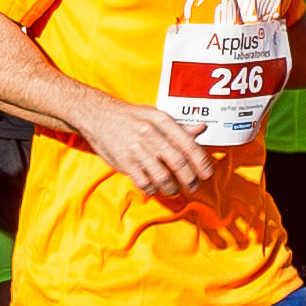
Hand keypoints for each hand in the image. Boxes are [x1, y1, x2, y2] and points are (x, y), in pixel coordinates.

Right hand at [69, 96, 215, 195]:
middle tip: (194, 186)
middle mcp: (150, 134)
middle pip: (178, 163)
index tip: (207, 173)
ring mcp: (136, 149)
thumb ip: (178, 126)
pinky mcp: (124, 162)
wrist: (98, 115)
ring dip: (172, 188)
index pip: (187, 144)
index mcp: (161, 120)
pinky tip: (155, 188)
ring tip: (175, 190)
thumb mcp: (155, 115)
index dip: (201, 162)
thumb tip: (202, 128)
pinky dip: (152, 189)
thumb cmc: (130, 117)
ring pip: (162, 177)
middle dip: (190, 179)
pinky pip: (144, 183)